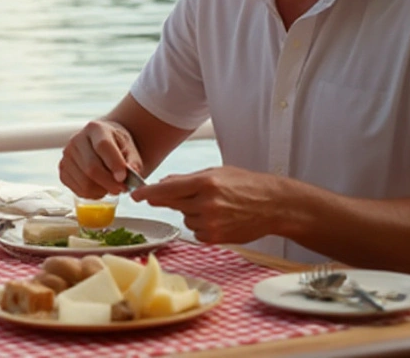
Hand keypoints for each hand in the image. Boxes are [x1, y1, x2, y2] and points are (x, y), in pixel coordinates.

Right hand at [59, 120, 142, 197]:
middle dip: (109, 183)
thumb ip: (133, 162)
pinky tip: (100, 187)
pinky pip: (78, 190)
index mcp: (95, 128)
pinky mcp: (63, 170)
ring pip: (85, 183)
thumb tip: (132, 174)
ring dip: (102, 190)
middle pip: (91, 168)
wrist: (102, 143)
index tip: (123, 178)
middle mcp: (77, 139)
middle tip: (122, 189)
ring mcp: (67, 155)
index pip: (103, 146)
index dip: (114, 163)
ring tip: (112, 186)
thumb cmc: (117, 146)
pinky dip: (93, 194)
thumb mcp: (130, 149)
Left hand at [131, 166, 284, 243]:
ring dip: (191, 213)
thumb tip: (163, 183)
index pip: (168, 189)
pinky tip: (219, 218)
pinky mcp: (215, 237)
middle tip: (168, 197)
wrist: (274, 205)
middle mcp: (206, 204)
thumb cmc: (246, 185)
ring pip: (185, 219)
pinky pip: (196, 232)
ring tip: (215, 206)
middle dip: (168, 200)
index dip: (149, 193)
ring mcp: (211, 223)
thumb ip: (188, 179)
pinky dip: (201, 226)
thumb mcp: (217, 173)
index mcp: (206, 183)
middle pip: (173, 204)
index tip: (135, 196)